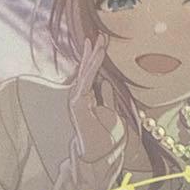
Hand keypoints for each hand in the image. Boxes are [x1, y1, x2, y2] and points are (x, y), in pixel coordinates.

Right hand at [68, 36, 125, 162]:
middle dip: (93, 51)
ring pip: (86, 72)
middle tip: (100, 34)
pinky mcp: (78, 102)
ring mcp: (78, 99)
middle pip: (87, 69)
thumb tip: (107, 83)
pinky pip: (87, 80)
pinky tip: (97, 55)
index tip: (101, 42)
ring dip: (93, 55)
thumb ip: (107, 97)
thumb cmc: (105, 138)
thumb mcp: (111, 113)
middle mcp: (80, 96)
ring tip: (98, 40)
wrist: (99, 154)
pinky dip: (92, 66)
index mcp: (87, 98)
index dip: (96, 58)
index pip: (91, 74)